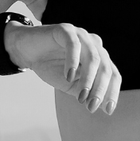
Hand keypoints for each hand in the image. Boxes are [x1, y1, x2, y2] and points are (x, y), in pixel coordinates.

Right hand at [6, 22, 120, 113]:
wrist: (26, 51)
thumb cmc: (51, 67)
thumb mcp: (71, 85)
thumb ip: (87, 93)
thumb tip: (104, 108)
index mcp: (99, 57)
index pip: (113, 75)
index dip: (112, 92)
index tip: (108, 111)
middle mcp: (94, 44)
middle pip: (105, 68)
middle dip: (100, 90)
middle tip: (91, 106)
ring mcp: (81, 35)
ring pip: (93, 58)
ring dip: (88, 80)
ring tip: (81, 96)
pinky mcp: (66, 29)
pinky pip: (74, 46)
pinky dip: (73, 62)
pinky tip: (68, 76)